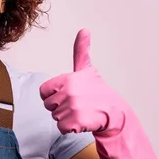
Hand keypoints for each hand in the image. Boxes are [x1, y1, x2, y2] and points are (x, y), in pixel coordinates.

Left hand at [39, 28, 158, 158]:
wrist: (114, 113)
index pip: (43, 92)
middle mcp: (69, 92)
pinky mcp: (76, 122)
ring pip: (55, 118)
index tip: (68, 94)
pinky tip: (82, 122)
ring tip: (81, 112)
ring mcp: (72, 107)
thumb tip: (84, 29)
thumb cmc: (98, 92)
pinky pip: (62, 128)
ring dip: (66, 118)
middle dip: (60, 108)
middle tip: (77, 104)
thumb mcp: (87, 69)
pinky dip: (71, 129)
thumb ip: (81, 50)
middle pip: (49, 106)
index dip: (54, 95)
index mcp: (68, 79)